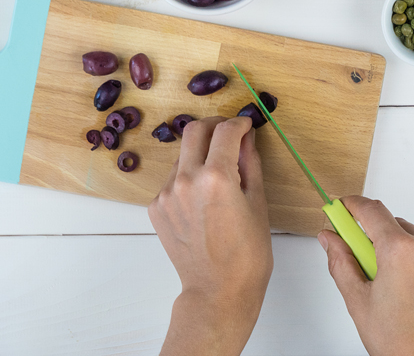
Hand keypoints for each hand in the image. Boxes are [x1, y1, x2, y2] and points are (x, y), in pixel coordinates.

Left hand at [149, 116, 272, 355]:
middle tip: (229, 133)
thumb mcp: (258, 203)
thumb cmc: (247, 255)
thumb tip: (246, 137)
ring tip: (218, 174)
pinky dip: (188, 178)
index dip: (239, 123)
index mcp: (216, 177)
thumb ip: (250, 162)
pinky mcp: (156, 206)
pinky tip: (202, 198)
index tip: (246, 124)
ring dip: (200, 154)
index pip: (225, 131)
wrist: (217, 291)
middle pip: (194, 131)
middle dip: (214, 125)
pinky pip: (172, 179)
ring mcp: (166, 193)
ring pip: (181, 155)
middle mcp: (185, 179)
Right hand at [319, 196, 413, 355]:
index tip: (342, 208)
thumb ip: (340, 261)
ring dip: (403, 253)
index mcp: (400, 250)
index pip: (370, 210)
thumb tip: (330, 238)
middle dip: (376, 238)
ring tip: (397, 288)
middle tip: (366, 264)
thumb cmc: (402, 343)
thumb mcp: (357, 301)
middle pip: (394, 226)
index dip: (351, 205)